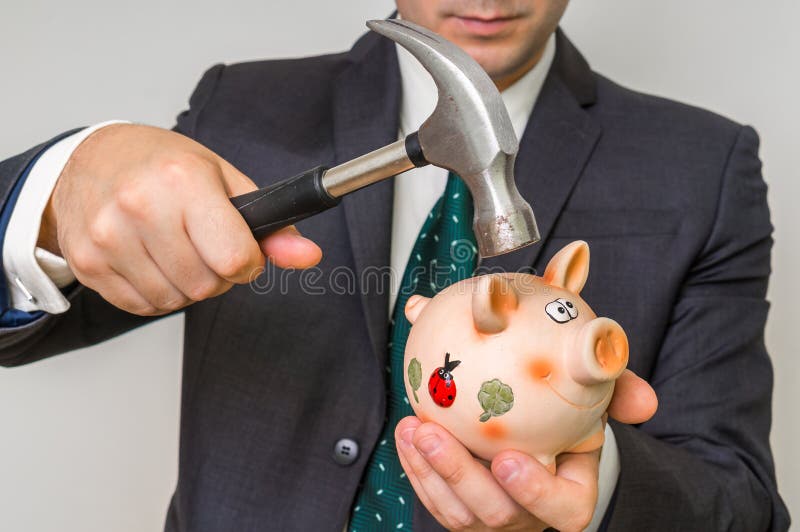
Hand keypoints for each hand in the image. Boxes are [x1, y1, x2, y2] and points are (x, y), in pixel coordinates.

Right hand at [40, 124, 321, 314]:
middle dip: (216, 275)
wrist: (92, 158)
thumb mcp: (225, 180)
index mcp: (183, 180)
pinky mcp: (87, 263)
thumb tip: (308, 256)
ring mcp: (107, 237)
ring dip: (185, 286)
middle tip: (203, 245)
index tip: (240, 251)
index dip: (247, 263)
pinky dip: (155, 292)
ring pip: (174, 301)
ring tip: (175, 249)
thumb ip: (271, 226)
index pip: (233, 258)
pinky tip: (150, 260)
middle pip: (204, 285)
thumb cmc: (164, 165)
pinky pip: (141, 306)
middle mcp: (141, 206)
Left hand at [395, 369, 656, 530]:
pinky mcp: (463, 512)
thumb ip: (616, 391)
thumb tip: (646, 402)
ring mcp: (496, 517)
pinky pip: (436, 502)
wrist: (533, 424)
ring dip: (430, 471)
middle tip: (431, 433)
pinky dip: (417, 470)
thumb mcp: (593, 396)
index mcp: (570, 488)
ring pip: (459, 514)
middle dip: (460, 476)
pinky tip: (405, 434)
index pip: (566, 508)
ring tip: (411, 427)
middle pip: (498, 514)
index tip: (506, 458)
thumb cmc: (567, 411)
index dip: (537, 491)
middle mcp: (532, 513)